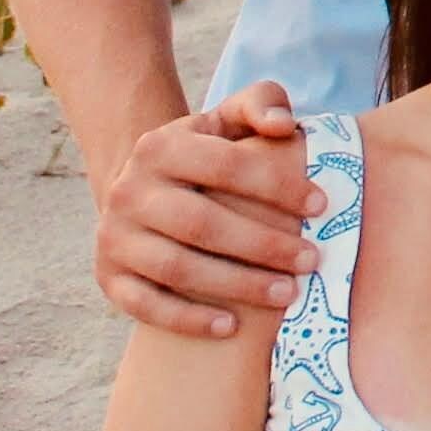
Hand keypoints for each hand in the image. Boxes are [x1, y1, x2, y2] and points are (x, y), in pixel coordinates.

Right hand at [92, 82, 319, 335]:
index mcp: (161, 146)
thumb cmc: (206, 153)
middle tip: (313, 260)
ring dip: (236, 285)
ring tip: (287, 294)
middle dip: (263, 244)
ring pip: (176, 267)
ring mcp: (114, 236)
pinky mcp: (108, 277)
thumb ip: (261, 103)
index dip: (278, 186)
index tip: (322, 206)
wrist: (141, 189)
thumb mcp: (227, 118)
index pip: (227, 166)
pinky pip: (145, 305)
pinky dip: (188, 319)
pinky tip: (232, 327)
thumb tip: (282, 125)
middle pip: (202, 223)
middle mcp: (130, 191)